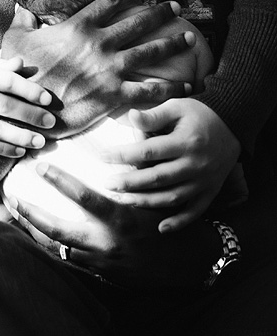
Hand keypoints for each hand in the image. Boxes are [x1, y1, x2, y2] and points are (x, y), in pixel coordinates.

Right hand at [0, 0, 193, 136]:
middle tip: (174, 7)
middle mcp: (99, 44)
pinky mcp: (115, 94)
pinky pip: (151, 90)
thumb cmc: (20, 73)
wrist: (27, 107)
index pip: (110, 2)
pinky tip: (190, 87)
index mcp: (77, 27)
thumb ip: (23, 21)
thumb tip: (22, 6)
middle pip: (138, 23)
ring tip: (190, 38)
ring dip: (173, 43)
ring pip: (151, 52)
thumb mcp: (15, 41)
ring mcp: (110, 69)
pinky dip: (174, 88)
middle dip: (159, 13)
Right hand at [0, 52, 53, 156]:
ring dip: (22, 136)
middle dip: (31, 116)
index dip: (30, 90)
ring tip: (40, 141)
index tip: (47, 99)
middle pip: (5, 106)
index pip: (7, 81)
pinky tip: (19, 150)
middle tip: (51, 123)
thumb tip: (24, 65)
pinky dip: (3, 148)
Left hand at [8, 162, 218, 288]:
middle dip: (30, 214)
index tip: (40, 167)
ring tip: (13, 213)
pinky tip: (33, 233)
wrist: (191, 264)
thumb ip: (133, 173)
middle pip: (58, 230)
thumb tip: (113, 142)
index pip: (85, 199)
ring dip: (34, 230)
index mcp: (122, 220)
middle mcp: (108, 243)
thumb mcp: (154, 197)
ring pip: (58, 247)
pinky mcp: (101, 272)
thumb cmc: (170, 222)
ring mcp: (102, 261)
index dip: (61, 182)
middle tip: (11, 197)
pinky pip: (69, 258)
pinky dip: (51, 245)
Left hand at [101, 99, 240, 232]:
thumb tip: (130, 115)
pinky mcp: (210, 191)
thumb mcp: (177, 107)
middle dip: (130, 182)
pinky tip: (161, 228)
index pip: (149, 151)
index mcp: (186, 142)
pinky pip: (195, 211)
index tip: (102, 156)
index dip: (123, 155)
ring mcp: (204, 181)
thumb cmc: (198, 114)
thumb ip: (154, 115)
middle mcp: (196, 164)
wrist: (234, 126)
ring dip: (147, 201)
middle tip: (107, 183)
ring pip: (173, 197)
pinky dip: (180, 222)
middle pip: (158, 178)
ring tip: (123, 199)